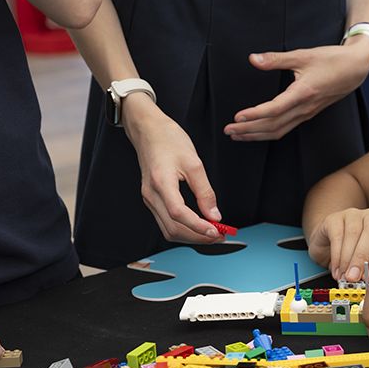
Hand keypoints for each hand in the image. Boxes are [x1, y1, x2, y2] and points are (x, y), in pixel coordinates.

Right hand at [123, 94, 224, 243]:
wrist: (147, 130)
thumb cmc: (168, 140)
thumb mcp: (194, 162)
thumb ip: (205, 191)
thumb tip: (214, 215)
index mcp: (161, 183)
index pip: (179, 214)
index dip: (198, 227)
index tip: (216, 231)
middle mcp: (151, 195)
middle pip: (173, 229)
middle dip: (198, 237)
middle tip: (220, 235)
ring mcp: (150, 199)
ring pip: (169, 230)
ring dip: (191, 236)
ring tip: (213, 233)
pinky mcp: (152, 200)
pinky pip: (167, 222)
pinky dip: (184, 229)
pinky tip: (199, 226)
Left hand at [224, 38, 368, 140]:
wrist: (355, 69)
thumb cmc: (331, 59)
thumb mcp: (303, 55)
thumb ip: (276, 59)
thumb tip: (253, 59)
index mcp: (303, 93)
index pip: (274, 109)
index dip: (254, 115)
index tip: (237, 117)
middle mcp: (304, 108)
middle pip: (272, 125)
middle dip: (249, 130)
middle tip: (228, 130)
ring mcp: (306, 113)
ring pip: (278, 131)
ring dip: (256, 135)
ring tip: (237, 136)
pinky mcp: (307, 114)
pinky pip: (285, 128)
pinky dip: (268, 133)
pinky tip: (256, 132)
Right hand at [307, 208, 368, 283]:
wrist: (328, 242)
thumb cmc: (353, 255)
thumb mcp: (367, 264)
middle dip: (363, 258)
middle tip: (355, 277)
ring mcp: (354, 215)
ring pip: (354, 234)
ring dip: (348, 259)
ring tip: (344, 277)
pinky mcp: (335, 218)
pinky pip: (337, 236)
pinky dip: (336, 257)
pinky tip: (336, 270)